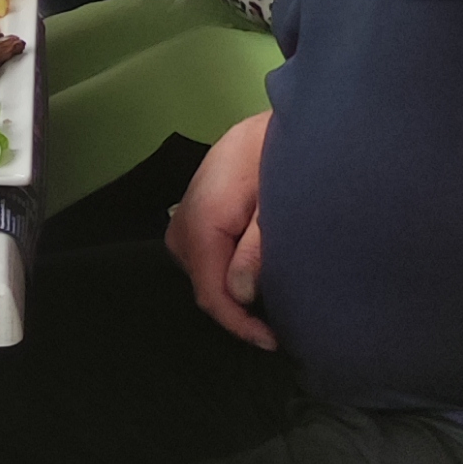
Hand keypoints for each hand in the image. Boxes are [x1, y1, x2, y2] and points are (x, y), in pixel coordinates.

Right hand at [165, 113, 276, 347]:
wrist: (272, 124)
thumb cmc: (278, 157)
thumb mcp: (276, 204)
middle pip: (206, 287)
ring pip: (206, 275)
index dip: (239, 323)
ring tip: (274, 299)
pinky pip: (207, 260)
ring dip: (236, 290)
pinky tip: (258, 274)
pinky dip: (230, 271)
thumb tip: (239, 295)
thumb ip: (257, 249)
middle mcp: (182, 227)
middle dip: (240, 309)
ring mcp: (183, 223)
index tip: (273, 340)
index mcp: (201, 224)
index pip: (210, 291)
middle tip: (280, 318)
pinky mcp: (193, 220)